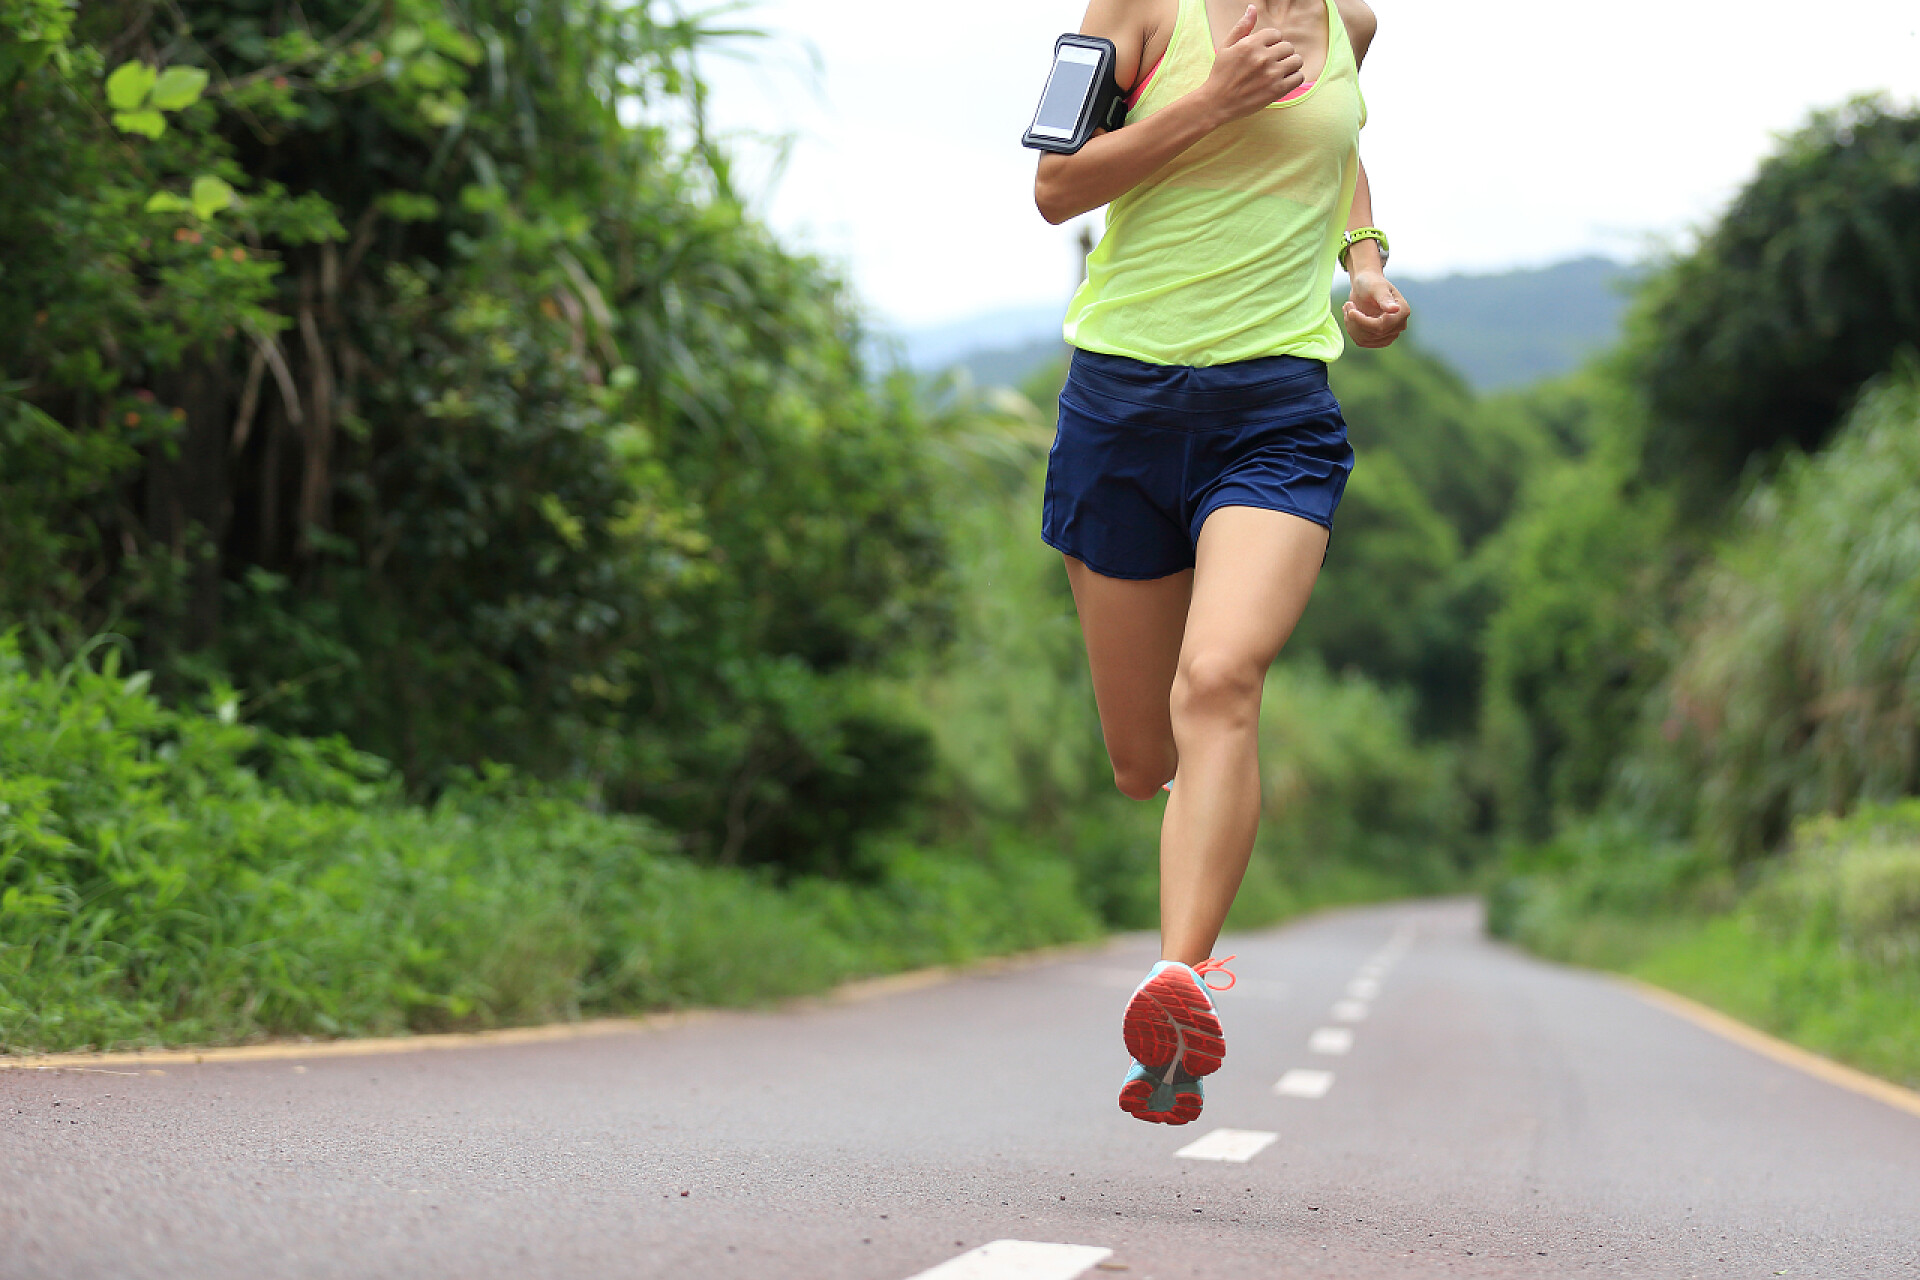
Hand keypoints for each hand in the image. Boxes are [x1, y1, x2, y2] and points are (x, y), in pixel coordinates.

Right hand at [1201, 6, 1304, 123]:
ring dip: (1290, 64)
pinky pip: (1298, 77)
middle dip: (1281, 53)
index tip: (1265, 52)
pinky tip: (1283, 80)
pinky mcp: (1277, 90)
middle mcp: (1263, 57)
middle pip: (1288, 46)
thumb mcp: (1226, 47)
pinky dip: (1294, 78)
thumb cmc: (1221, 74)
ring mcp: (1271, 74)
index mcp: (1251, 44)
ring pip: (1297, 60)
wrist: (1217, 103)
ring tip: (1279, 71)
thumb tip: (1252, 8)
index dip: (1272, 42)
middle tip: (1271, 63)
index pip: (1276, 34)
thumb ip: (1242, 27)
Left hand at [1342, 271, 1409, 347]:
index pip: (1381, 327)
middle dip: (1355, 321)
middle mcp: (1399, 325)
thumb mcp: (1376, 287)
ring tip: (1348, 309)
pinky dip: (1352, 329)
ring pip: (1364, 340)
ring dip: (1351, 325)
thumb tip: (1395, 309)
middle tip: (1348, 305)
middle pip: (1372, 334)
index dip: (1362, 321)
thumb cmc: (1371, 282)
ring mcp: (1389, 334)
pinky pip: (1361, 341)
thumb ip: (1384, 298)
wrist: (1365, 285)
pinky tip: (1350, 317)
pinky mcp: (1378, 339)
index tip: (1350, 310)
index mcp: (1402, 311)